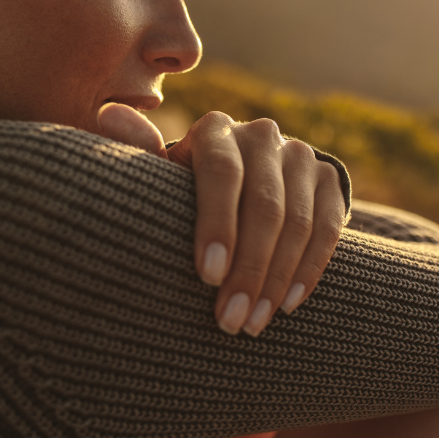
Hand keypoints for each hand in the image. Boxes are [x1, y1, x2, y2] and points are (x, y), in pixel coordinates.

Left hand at [97, 104, 346, 336]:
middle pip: (264, 204)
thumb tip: (109, 115)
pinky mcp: (328, 178)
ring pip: (298, 221)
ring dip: (277, 278)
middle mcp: (261, 135)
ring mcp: (299, 154)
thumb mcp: (162, 173)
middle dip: (248, 269)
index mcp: (214, 130)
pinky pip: (328, 227)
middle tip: (231, 320)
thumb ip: (139, 150)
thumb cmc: (185, 186)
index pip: (222, 174)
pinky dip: (310, 268)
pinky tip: (288, 303)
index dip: (218, 225)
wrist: (240, 178)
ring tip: (254, 323)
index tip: (207, 277)